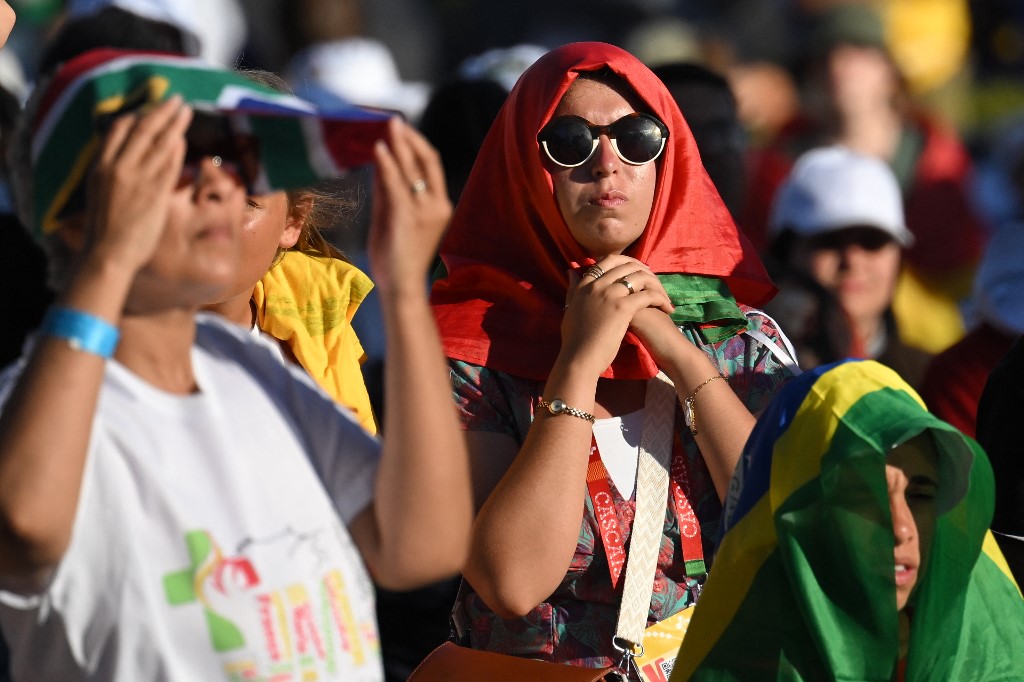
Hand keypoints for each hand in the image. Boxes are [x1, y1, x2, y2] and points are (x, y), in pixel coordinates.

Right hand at [83, 95, 192, 275]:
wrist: (108, 253)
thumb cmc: (104, 228)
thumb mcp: (98, 192)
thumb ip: (110, 173)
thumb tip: (123, 160)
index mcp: (100, 166)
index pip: (118, 130)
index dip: (136, 116)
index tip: (150, 108)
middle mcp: (118, 168)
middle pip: (142, 130)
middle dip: (161, 112)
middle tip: (176, 99)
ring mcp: (137, 180)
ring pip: (158, 144)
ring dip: (174, 124)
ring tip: (185, 111)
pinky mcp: (154, 193)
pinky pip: (168, 166)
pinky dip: (176, 150)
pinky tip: (182, 138)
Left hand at [368, 117, 451, 295]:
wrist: (401, 287)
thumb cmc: (395, 258)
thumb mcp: (391, 218)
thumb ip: (387, 191)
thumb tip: (379, 162)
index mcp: (439, 206)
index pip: (430, 167)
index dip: (417, 144)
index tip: (401, 129)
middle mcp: (437, 205)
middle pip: (426, 161)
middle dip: (410, 138)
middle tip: (394, 120)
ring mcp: (424, 211)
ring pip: (412, 169)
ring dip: (398, 144)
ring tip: (386, 125)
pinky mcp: (407, 217)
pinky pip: (396, 184)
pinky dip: (386, 164)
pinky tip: (377, 149)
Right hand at [558, 255, 673, 375]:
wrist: (579, 358)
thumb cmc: (574, 339)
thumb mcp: (570, 309)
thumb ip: (573, 290)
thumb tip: (571, 273)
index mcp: (584, 285)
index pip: (607, 261)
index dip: (625, 262)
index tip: (636, 270)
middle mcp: (596, 284)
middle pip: (625, 265)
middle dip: (643, 270)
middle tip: (654, 281)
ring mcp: (609, 294)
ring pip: (638, 277)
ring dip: (655, 284)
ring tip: (663, 295)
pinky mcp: (622, 307)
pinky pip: (647, 295)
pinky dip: (660, 299)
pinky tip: (666, 308)